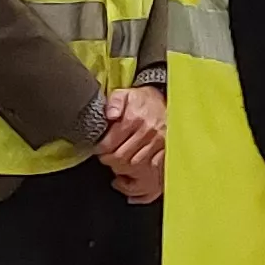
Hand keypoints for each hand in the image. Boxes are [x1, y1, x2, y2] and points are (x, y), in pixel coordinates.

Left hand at [97, 87, 166, 202]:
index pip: (110, 143)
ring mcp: (158, 141)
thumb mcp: (123, 94)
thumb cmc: (141, 100)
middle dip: (109, 160)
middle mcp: (147, 131)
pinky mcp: (165, 148)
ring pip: (134, 164)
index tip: (98, 150)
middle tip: (105, 158)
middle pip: (121, 157)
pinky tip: (133, 166)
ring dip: (123, 167)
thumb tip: (110, 115)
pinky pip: (151, 166)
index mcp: (134, 118)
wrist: (164, 100)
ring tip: (117, 162)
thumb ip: (113, 102)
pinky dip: (140, 170)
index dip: (101, 150)